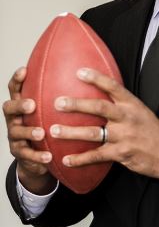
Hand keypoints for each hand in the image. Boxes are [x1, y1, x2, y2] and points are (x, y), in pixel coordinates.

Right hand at [2, 67, 55, 193]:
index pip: (15, 89)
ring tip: (40, 133)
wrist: (35, 156)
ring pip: (16, 132)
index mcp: (21, 105)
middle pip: (9, 108)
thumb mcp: (48, 111)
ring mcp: (14, 136)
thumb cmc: (45, 126)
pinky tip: (48, 157)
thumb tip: (81, 73)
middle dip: (19, 105)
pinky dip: (37, 156)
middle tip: (31, 105)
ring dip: (28, 131)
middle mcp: (14, 118)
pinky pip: (26, 155)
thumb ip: (57, 97)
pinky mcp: (19, 153)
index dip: (17, 80)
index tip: (24, 70)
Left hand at [51, 68, 158, 183]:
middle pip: (99, 108)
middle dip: (77, 105)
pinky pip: (96, 156)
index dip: (96, 78)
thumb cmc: (153, 131)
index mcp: (132, 104)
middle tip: (58, 102)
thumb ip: (122, 103)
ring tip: (54, 131)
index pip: (113, 87)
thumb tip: (102, 91)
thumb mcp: (141, 111)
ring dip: (71, 132)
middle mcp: (127, 118)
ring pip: (93, 133)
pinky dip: (80, 159)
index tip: (79, 72)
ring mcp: (124, 137)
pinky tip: (66, 159)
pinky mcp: (121, 154)